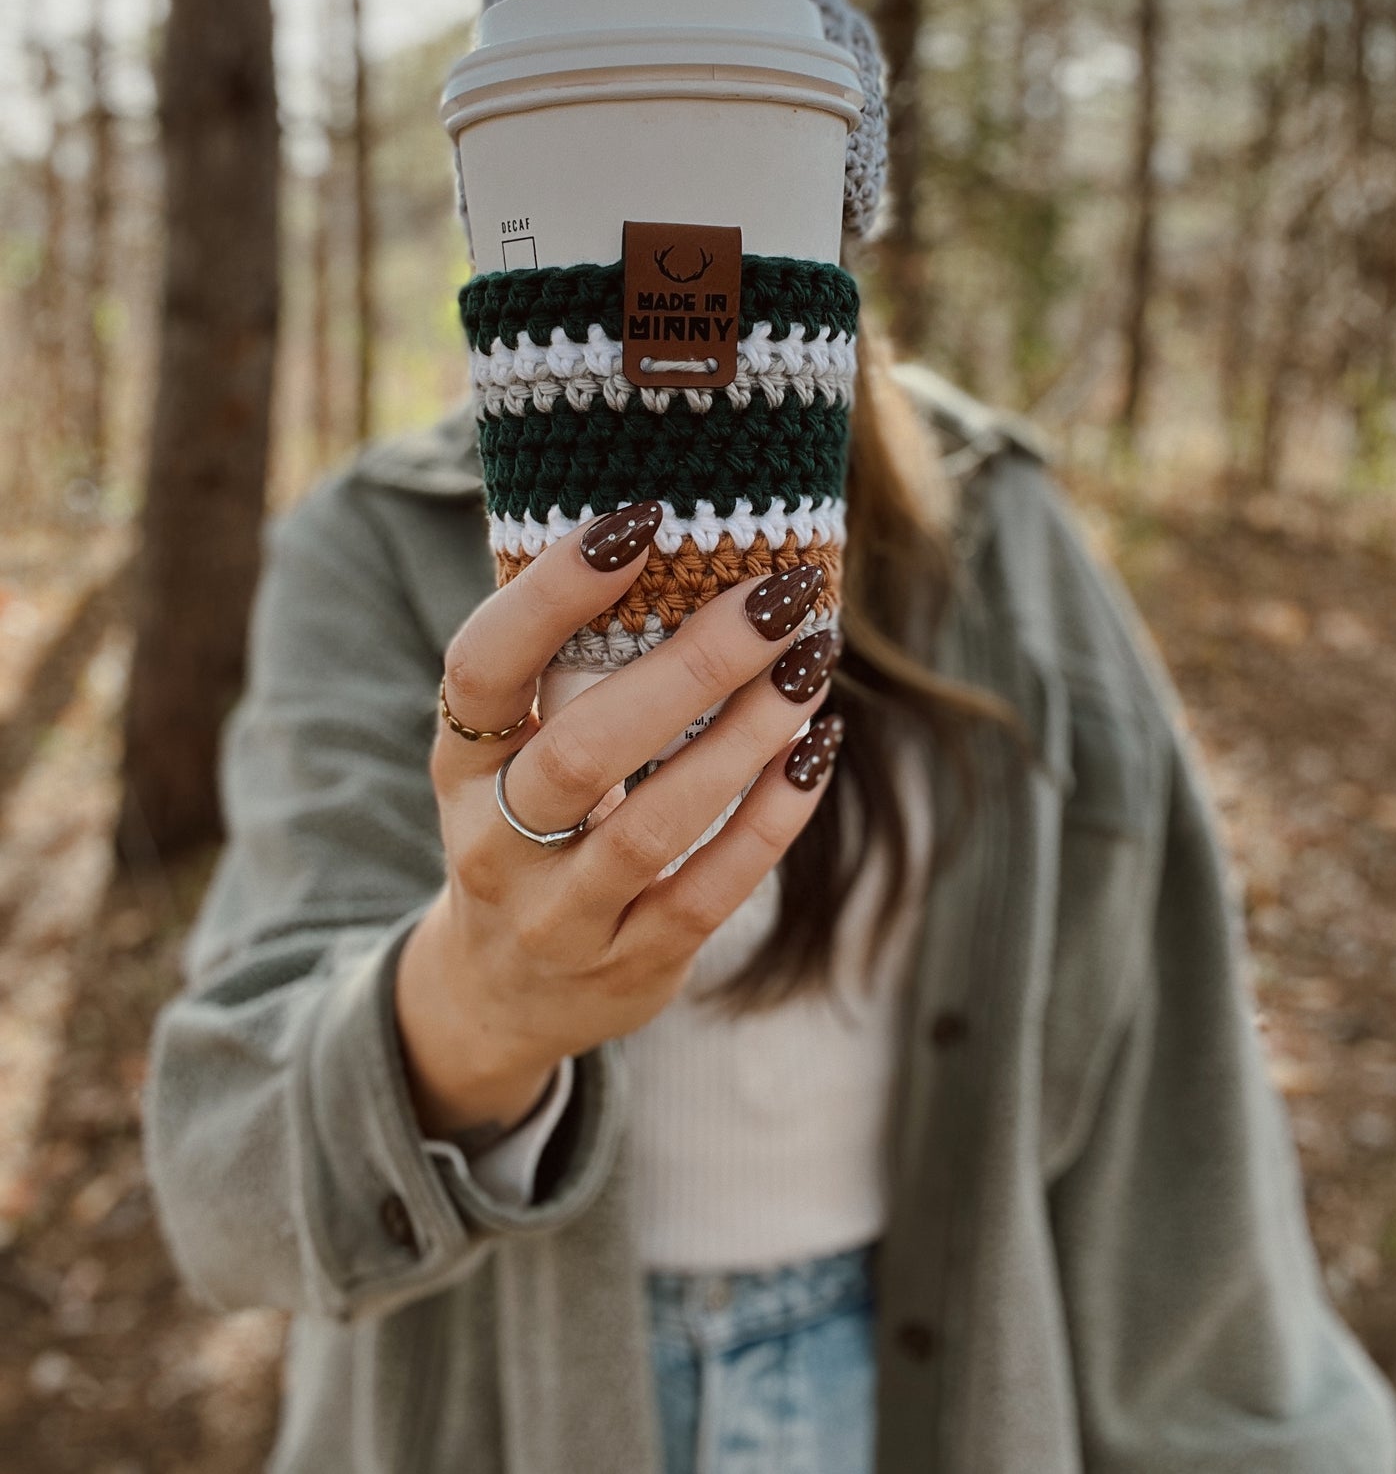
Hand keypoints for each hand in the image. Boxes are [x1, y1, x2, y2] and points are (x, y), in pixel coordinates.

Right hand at [394, 502, 843, 1140]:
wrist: (503, 994)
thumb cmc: (527, 825)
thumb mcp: (510, 753)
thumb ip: (563, 668)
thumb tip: (666, 530)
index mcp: (460, 761)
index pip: (484, 668)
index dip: (552, 594)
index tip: (640, 522)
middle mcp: (492, 842)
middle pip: (586, 750)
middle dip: (693, 665)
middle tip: (776, 596)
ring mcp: (560, 916)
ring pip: (656, 824)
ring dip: (746, 737)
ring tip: (810, 662)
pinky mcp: (631, 966)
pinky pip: (711, 891)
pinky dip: (772, 819)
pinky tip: (814, 751)